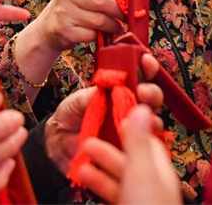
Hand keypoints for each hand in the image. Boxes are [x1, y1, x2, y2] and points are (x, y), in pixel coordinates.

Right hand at [31, 0, 127, 52]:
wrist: (48, 28)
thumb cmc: (73, 8)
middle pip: (101, 1)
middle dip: (119, 10)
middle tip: (126, 16)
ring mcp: (63, 13)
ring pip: (99, 20)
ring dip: (113, 26)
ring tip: (117, 27)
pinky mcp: (64, 31)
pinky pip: (91, 35)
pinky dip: (100, 36)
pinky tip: (101, 34)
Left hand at [44, 54, 162, 174]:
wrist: (58, 142)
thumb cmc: (70, 115)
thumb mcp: (77, 100)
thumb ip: (92, 95)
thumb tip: (109, 88)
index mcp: (121, 90)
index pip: (141, 76)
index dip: (147, 67)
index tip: (145, 60)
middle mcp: (131, 109)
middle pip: (153, 99)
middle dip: (151, 92)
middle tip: (142, 91)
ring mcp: (132, 131)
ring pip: (152, 123)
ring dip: (152, 117)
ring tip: (141, 114)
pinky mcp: (129, 151)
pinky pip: (143, 149)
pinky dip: (145, 142)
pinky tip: (138, 137)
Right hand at [79, 106, 181, 204]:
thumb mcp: (141, 172)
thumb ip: (139, 141)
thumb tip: (143, 108)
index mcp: (160, 168)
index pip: (147, 139)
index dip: (129, 125)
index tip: (112, 114)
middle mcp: (152, 181)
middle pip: (129, 157)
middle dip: (108, 144)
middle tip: (88, 137)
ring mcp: (140, 196)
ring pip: (118, 175)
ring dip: (100, 162)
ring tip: (82, 153)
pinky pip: (112, 191)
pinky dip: (98, 181)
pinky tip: (84, 175)